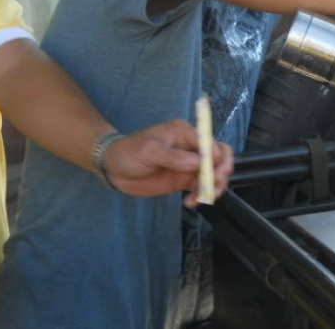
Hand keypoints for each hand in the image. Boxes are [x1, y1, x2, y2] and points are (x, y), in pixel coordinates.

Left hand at [102, 119, 233, 204]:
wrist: (113, 168)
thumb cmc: (129, 152)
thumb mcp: (149, 151)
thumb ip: (175, 157)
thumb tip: (200, 163)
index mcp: (185, 132)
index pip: (210, 142)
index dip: (215, 158)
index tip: (211, 173)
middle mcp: (191, 147)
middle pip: (219, 156)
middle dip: (221, 172)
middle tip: (213, 187)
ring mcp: (189, 164)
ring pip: (213, 174)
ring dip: (213, 187)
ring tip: (201, 199)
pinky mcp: (183, 179)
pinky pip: (200, 187)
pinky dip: (200, 196)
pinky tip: (190, 203)